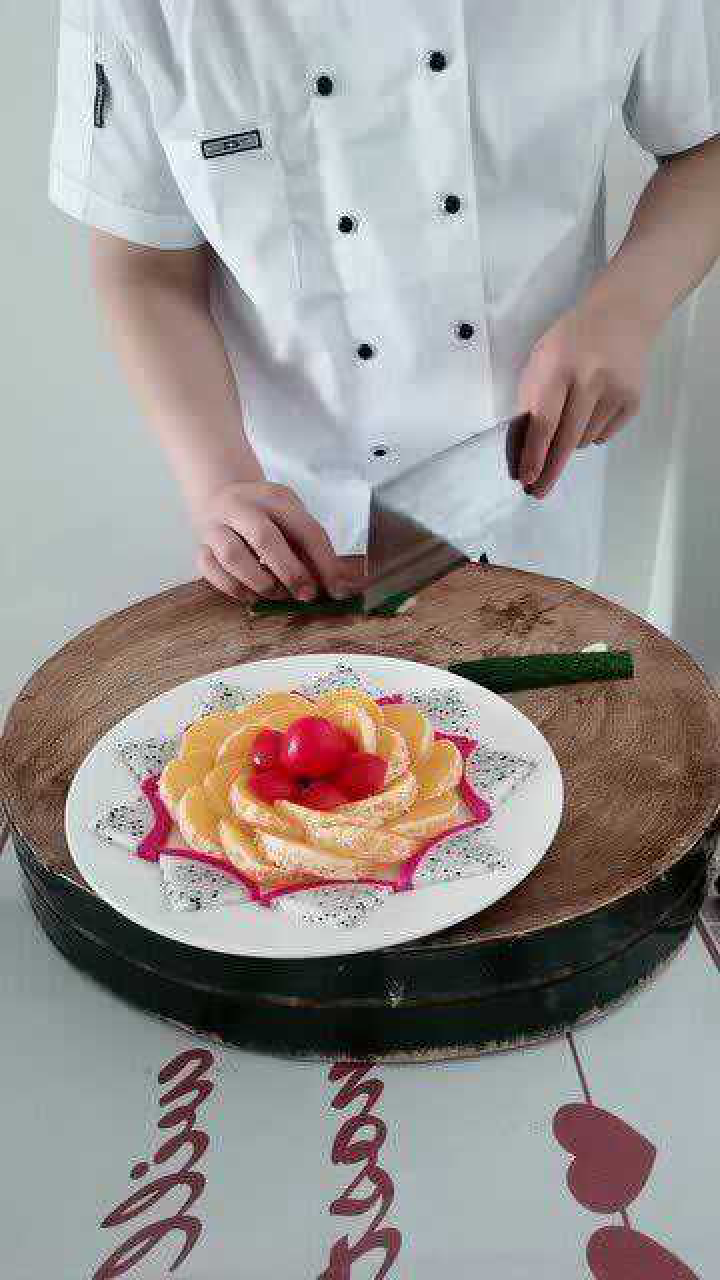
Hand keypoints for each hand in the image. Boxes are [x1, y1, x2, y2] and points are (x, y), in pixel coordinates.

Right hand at [195, 481, 354, 602]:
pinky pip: (210, 570)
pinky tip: (251, 595)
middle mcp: (241, 507)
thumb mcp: (291, 519)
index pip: (305, 529)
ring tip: (277, 594)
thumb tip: (339, 585)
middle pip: (265, 538)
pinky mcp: (200, 546)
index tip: (337, 588)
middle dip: (291, 572)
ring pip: (233, 556)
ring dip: (260, 582)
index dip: (325, 562)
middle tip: (306, 595)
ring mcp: (216, 526)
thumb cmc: (265, 515)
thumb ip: (311, 550)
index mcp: (274, 497)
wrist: (221, 496)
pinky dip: (234, 588)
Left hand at [517, 294, 657, 497]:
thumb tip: (523, 449)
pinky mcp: (633, 400)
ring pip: (584, 440)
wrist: (622, 315)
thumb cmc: (571, 340)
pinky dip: (591, 432)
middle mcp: (591, 378)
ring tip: (573, 412)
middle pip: (567, 438)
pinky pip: (604, 435)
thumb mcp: (541, 359)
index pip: (545, 419)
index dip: (534, 453)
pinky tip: (593, 407)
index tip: (526, 479)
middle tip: (537, 492)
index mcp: (559, 365)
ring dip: (571, 440)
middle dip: (549, 469)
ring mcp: (617, 390)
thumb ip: (530, 399)